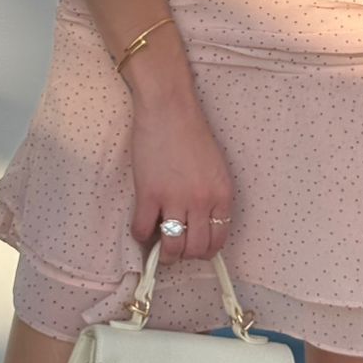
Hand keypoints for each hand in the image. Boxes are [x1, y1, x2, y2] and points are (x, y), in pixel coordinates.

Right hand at [129, 94, 234, 265]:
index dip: (205, 250)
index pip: (218, 240)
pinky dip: (141, 235)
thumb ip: (212, 195)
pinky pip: (143, 230)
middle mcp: (202, 201)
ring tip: (159, 246)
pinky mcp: (149, 194)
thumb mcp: (215, 167)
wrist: (169, 108)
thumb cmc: (192, 132)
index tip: (195, 246)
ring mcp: (175, 199)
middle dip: (185, 254)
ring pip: (172, 248)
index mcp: (222, 194)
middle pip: (196, 249)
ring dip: (164, 254)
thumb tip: (201, 222)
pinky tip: (142, 226)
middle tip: (176, 247)